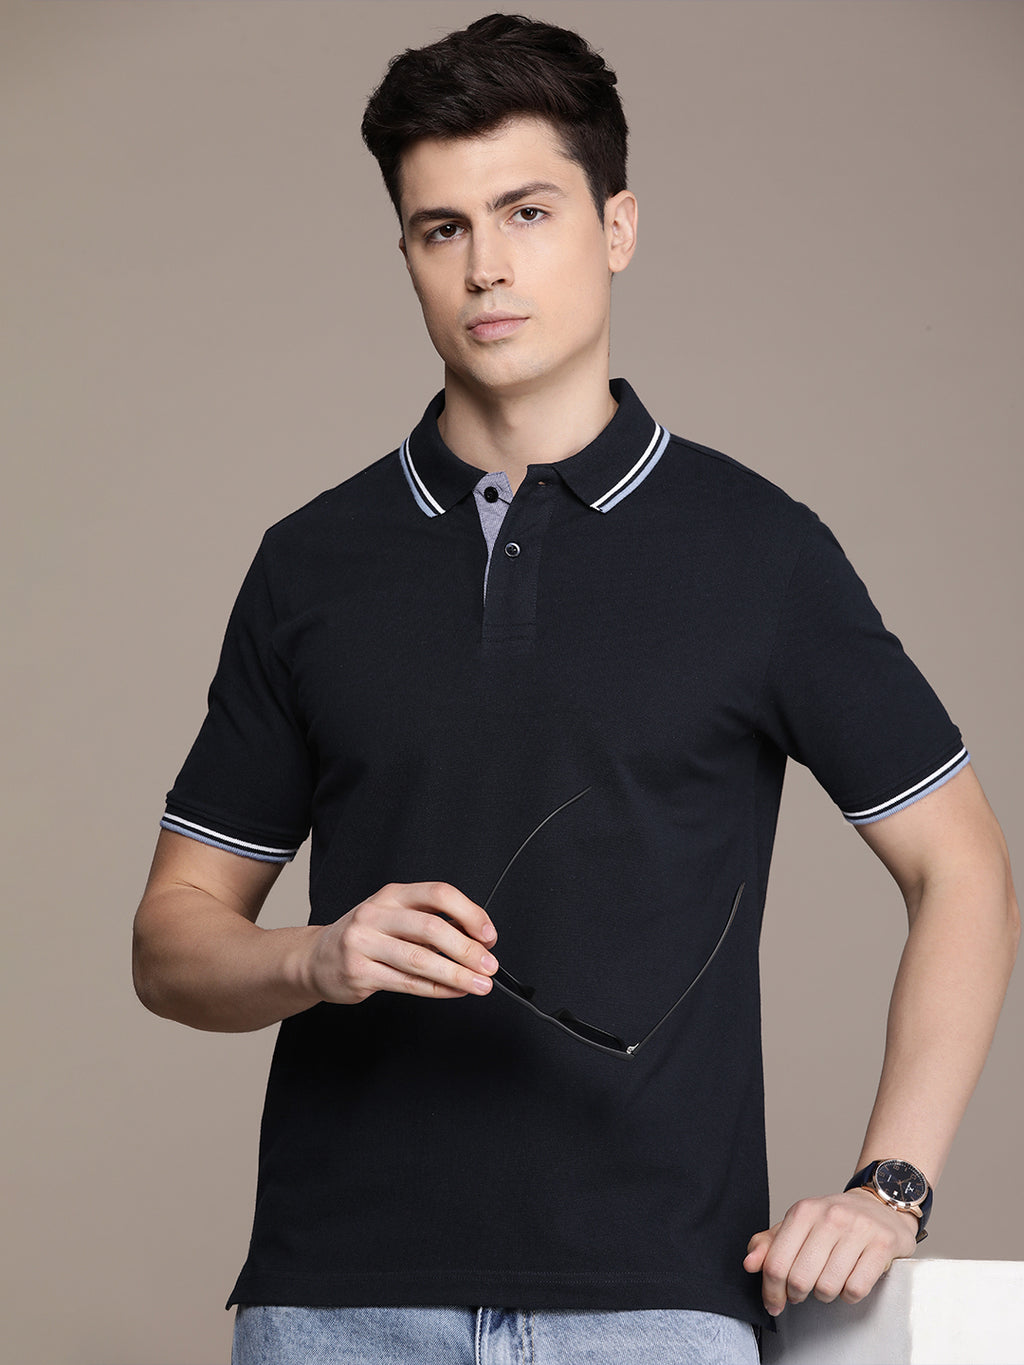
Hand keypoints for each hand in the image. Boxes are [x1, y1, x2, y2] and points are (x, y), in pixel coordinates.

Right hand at [302, 881, 498, 1005]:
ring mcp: (364, 943)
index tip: (488, 935)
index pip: (438, 894)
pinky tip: (453, 991)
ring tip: (479, 984)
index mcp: (392, 895)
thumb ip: (430, 923)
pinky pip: (407, 983)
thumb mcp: (394, 917)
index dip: (469, 913)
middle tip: (489, 966)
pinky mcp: (359, 972)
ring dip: (457, 974)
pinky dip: (437, 989)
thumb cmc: (364, 937)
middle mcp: (376, 914)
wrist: (315, 958)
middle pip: (432, 928)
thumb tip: (478, 940)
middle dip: (467, 950)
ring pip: (420, 960)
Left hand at [743, 1187, 918, 1316]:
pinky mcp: (882, 1245)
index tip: (774, 1303)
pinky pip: (856, 1288)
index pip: (776, 1262)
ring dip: (824, 1295)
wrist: (880, 1207)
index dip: (771, 1290)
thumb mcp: (799, 1225)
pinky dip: (849, 1295)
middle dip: (797, 1295)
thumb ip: (770, 1243)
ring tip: (827, 1283)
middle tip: (801, 1293)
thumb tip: (749, 1263)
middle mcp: (830, 1216)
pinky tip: (848, 1282)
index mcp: (804, 1211)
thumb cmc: (835, 1221)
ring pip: (827, 1287)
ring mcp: (858, 1230)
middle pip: (799, 1279)